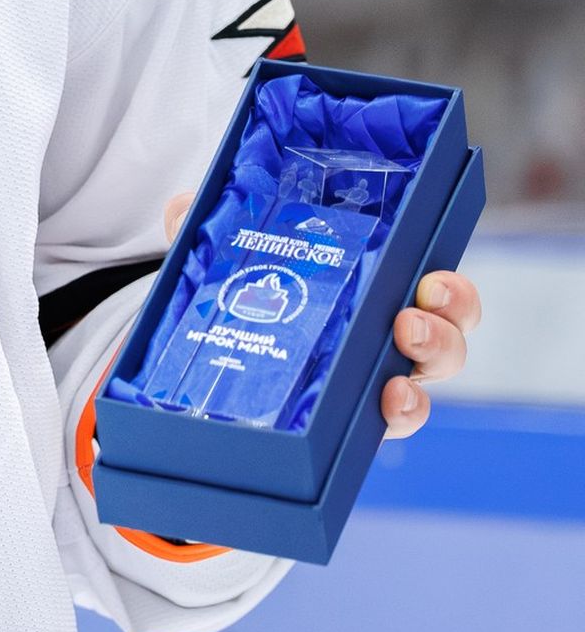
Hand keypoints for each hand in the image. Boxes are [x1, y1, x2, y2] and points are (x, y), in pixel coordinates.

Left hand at [161, 193, 480, 442]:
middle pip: (447, 336)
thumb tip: (181, 206)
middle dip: (446, 329)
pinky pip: (388, 425)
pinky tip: (383, 407)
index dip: (450, 291)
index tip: (433, 279)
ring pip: (426, 383)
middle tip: (411, 320)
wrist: (213, 356)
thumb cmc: (248, 299)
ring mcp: (371, 381)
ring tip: (396, 377)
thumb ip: (208, 233)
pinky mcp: (349, 421)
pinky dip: (395, 417)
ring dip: (421, 378)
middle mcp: (386, 337)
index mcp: (375, 289)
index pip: (435, 291)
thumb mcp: (229, 261)